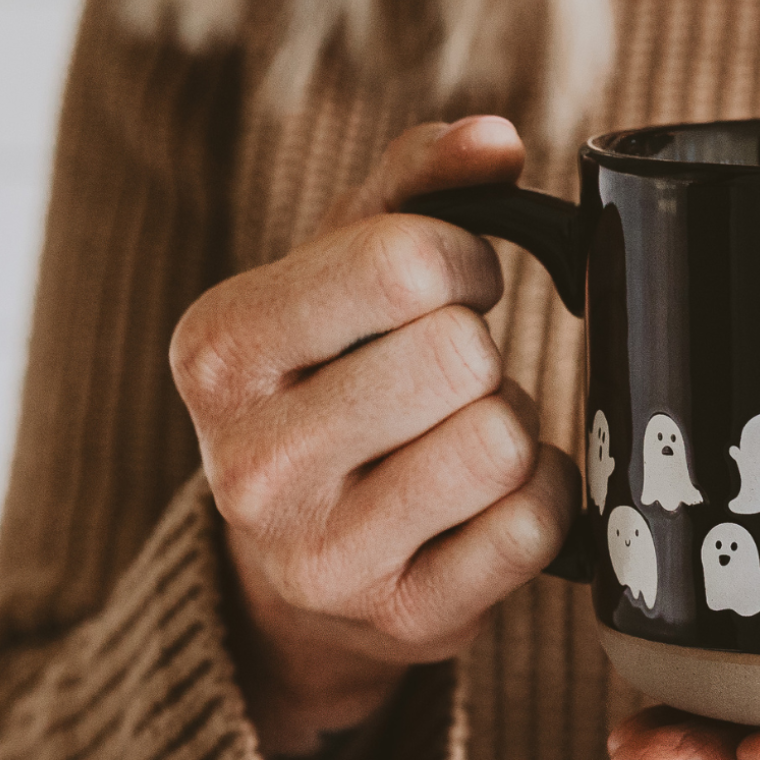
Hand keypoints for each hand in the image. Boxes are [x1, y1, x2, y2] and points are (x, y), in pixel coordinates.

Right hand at [171, 116, 580, 754]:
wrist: (295, 567)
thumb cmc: (331, 385)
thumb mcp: (335, 273)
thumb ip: (412, 186)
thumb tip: (494, 138)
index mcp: (221, 350)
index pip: (404, 262)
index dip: (462, 259)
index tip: (453, 283)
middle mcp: (251, 465)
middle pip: (462, 354)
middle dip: (480, 354)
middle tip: (446, 378)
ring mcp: (325, 558)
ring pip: (503, 440)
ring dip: (509, 426)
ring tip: (455, 438)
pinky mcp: (406, 621)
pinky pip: (536, 524)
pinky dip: (539, 499)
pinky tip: (485, 503)